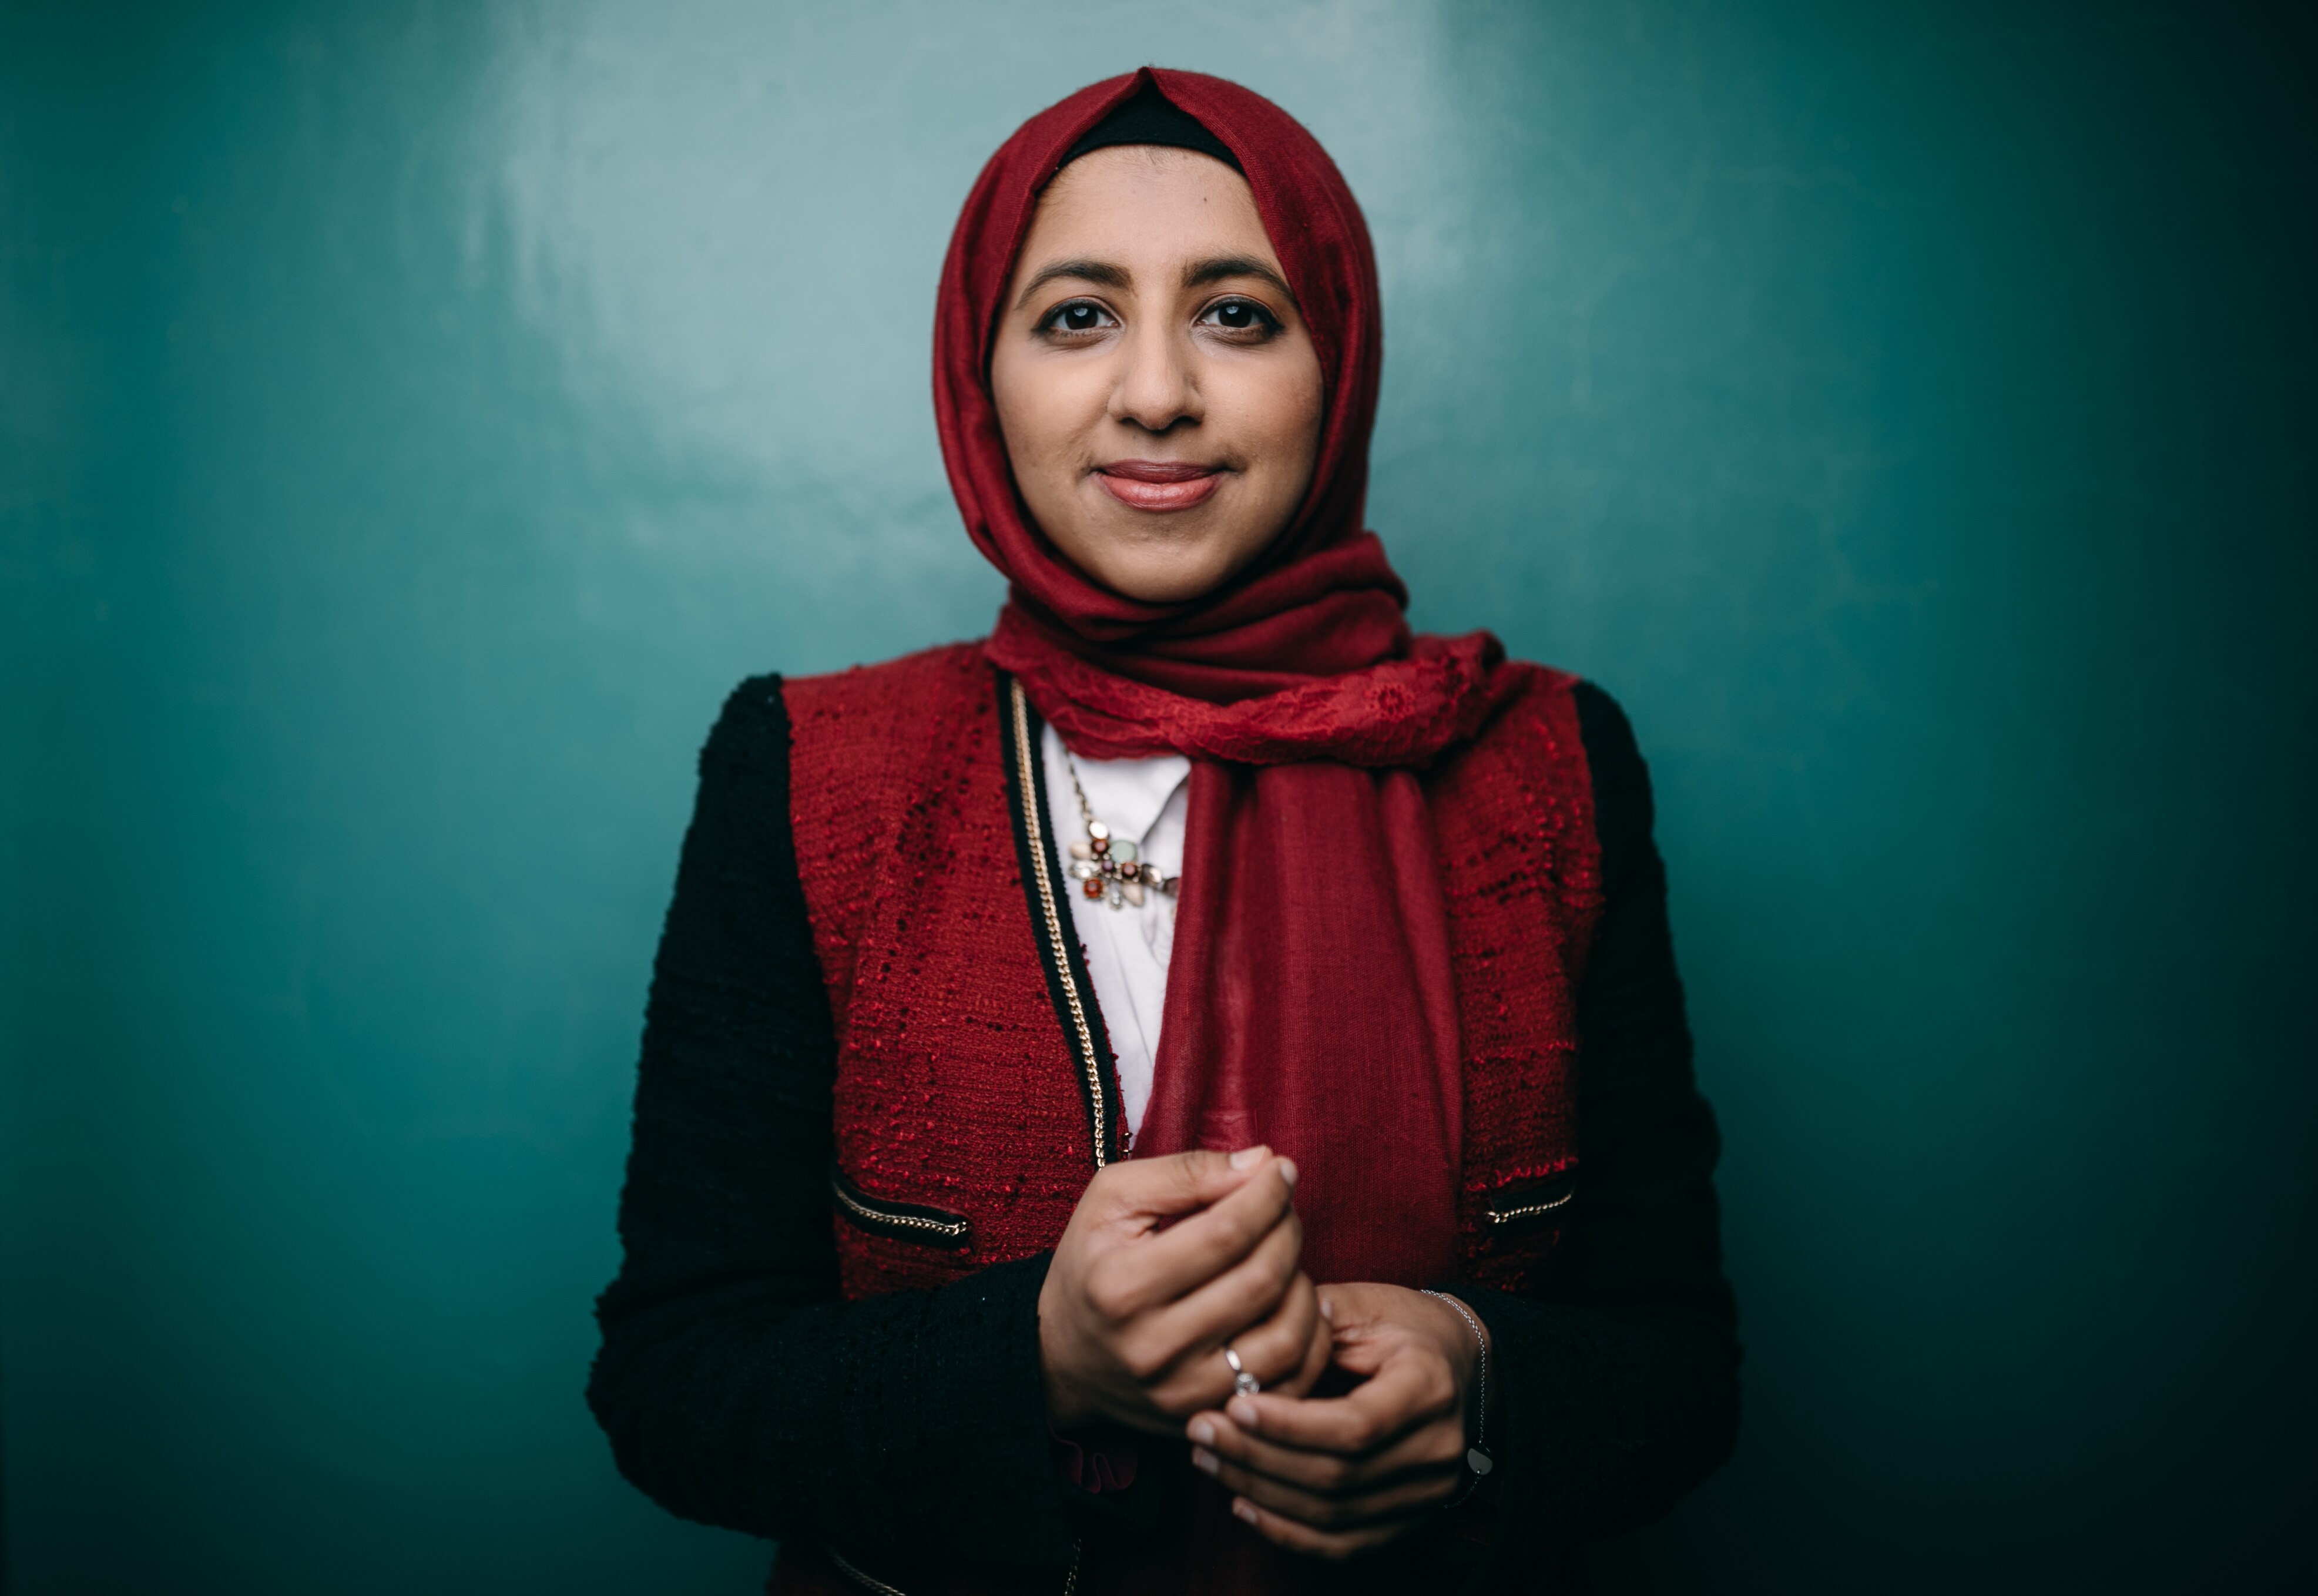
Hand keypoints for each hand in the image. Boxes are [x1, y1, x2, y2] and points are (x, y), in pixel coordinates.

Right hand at [1038, 1147, 1333, 1435]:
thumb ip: (1185, 1174)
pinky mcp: (1207, 1418)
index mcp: (1122, 1286)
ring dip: (1304, 1285)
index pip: (1226, 1233)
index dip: (1267, 1195)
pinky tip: (1300, 1306)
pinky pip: (1287, 1385)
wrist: (1061, 1356)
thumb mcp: (1113, 1199)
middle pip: (1260, 1281)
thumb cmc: (1092, 1264)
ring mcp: (1182, 1393)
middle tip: (1286, 1208)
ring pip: (1285, 1338)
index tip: (1282, 1169)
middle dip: (1289, 1230)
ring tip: (1289, 1257)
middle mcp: (1152, 1347)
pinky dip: (1310, 1342)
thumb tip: (1263, 1163)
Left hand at [1184, 1282, 1486, 1558]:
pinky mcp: (1409, 1518)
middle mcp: (1437, 1449)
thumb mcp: (1365, 1305)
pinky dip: (1288, 1532)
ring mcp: (1427, 1492)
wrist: (1461, 1365)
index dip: (1289, 1425)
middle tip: (1200, 1431)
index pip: (1355, 1426)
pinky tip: (1242, 1504)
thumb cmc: (1405, 1327)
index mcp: (1428, 1387)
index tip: (1234, 1405)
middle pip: (1337, 1477)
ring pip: (1333, 1516)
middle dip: (1258, 1458)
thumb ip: (1309, 1323)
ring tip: (1208, 1459)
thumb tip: (1244, 1346)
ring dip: (1261, 1493)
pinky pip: (1343, 1545)